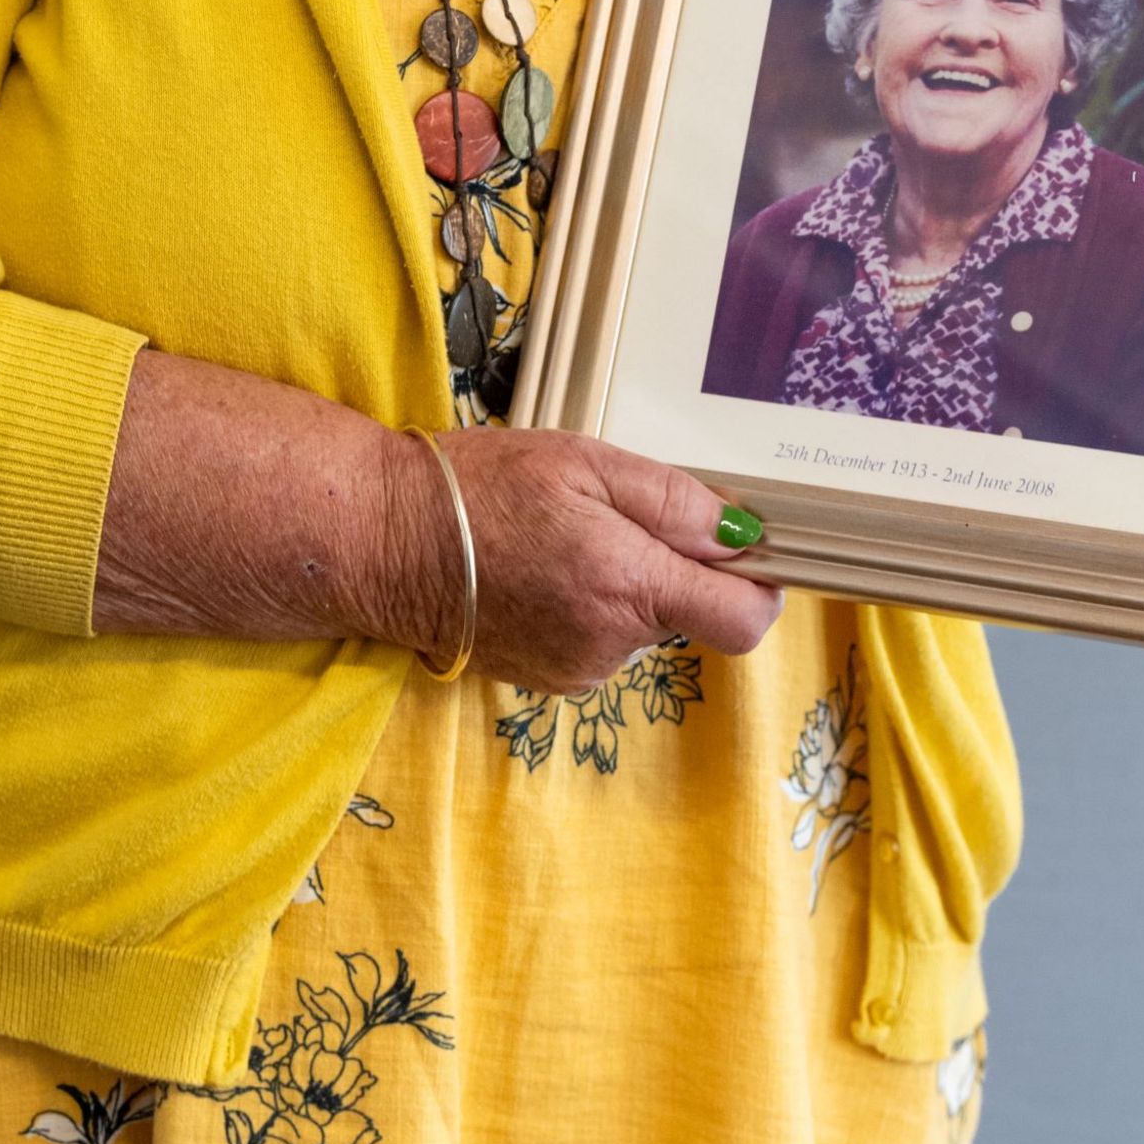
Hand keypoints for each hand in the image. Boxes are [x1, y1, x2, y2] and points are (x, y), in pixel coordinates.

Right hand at [93, 348, 780, 694]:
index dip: (757, 585)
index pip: (744, 620)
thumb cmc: (479, 490)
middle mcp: (613, 643)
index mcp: (630, 586)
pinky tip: (542, 572)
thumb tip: (742, 533)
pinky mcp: (551, 679)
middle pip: (691, 615)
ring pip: (643, 626)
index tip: (743, 551)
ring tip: (565, 541)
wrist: (387, 543)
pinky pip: (602, 641)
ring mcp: (580, 670)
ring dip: (626, 587)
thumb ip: (673, 502)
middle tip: (614, 517)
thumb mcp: (585, 463)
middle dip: (672, 569)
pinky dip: (589, 607)